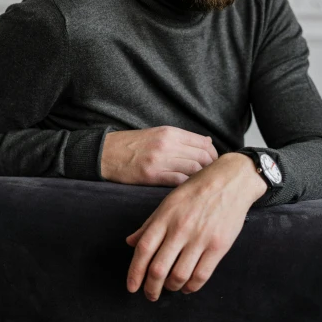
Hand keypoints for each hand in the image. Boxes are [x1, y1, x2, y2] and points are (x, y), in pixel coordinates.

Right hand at [100, 126, 217, 185]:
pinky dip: (187, 186)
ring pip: (193, 169)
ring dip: (200, 178)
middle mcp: (166, 144)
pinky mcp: (151, 175)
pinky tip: (187, 190)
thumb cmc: (134, 144)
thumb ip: (182, 138)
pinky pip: (178, 181)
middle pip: (202, 156)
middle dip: (211, 168)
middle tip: (211, 178)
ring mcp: (159, 160)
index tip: (215, 164)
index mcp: (169, 132)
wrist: (106, 153)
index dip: (214, 155)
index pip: (203, 142)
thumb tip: (207, 141)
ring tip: (201, 185)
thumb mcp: (158, 133)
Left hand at [125, 153, 266, 299]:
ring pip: (179, 275)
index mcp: (165, 217)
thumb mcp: (169, 201)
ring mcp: (200, 238)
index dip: (134, 272)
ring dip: (171, 288)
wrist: (231, 180)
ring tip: (169, 288)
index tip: (132, 287)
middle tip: (150, 295)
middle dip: (151, 287)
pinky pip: (201, 275)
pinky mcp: (218, 246)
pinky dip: (191, 287)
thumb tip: (130, 242)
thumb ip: (149, 224)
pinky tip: (187, 287)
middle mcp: (180, 229)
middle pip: (158, 268)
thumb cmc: (197, 189)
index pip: (143, 250)